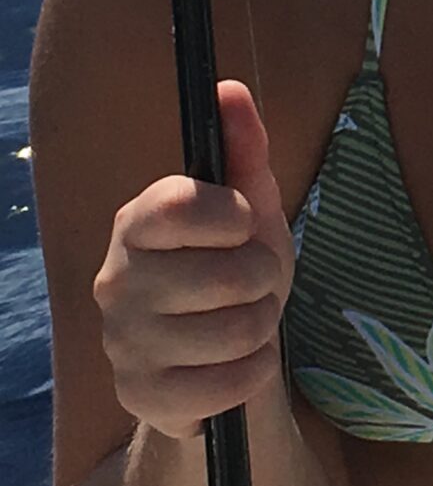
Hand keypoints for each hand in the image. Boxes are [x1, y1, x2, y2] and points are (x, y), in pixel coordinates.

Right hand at [92, 82, 294, 440]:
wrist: (216, 357)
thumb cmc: (231, 268)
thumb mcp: (248, 209)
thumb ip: (242, 150)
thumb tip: (229, 88)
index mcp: (136, 223)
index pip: (181, 203)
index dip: (232, 215)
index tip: (239, 224)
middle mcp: (115, 280)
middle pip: (232, 275)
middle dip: (264, 280)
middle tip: (251, 284)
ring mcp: (123, 344)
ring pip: (240, 331)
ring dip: (263, 327)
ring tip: (244, 322)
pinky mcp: (143, 397)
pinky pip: (235, 382)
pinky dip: (254, 372)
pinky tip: (234, 364)